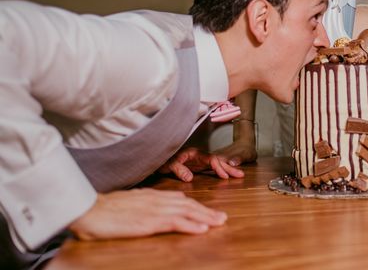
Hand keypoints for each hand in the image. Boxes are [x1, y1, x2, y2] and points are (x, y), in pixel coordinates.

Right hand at [69, 189, 225, 240]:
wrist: (88, 209)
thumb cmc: (102, 210)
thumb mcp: (127, 205)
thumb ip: (142, 206)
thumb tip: (150, 210)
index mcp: (151, 196)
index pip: (180, 199)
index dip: (196, 206)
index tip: (208, 212)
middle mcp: (156, 200)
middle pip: (188, 204)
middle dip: (207, 211)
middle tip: (222, 218)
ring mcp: (153, 210)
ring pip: (186, 211)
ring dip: (205, 217)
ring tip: (219, 222)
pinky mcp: (148, 221)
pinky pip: (175, 222)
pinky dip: (191, 225)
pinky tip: (202, 229)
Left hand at [159, 146, 248, 180]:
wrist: (158, 159)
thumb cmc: (163, 159)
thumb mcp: (169, 164)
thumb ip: (179, 169)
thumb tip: (190, 178)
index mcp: (195, 153)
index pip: (211, 159)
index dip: (218, 167)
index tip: (225, 177)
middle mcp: (200, 156)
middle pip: (218, 160)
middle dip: (229, 168)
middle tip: (241, 175)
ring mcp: (200, 161)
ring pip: (217, 164)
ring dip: (228, 169)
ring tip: (239, 175)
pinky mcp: (198, 166)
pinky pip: (212, 168)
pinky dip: (221, 171)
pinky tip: (227, 176)